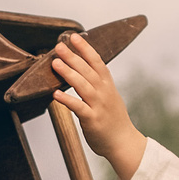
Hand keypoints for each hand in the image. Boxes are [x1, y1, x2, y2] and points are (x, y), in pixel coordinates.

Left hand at [49, 32, 145, 179]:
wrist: (123, 143)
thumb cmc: (113, 121)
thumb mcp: (109, 97)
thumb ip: (97, 85)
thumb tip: (82, 71)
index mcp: (108, 86)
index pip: (97, 62)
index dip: (86, 48)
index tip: (74, 36)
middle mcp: (104, 93)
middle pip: (88, 71)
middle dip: (73, 56)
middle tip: (59, 45)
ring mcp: (99, 106)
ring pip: (83, 86)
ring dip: (69, 73)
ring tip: (55, 63)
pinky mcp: (92, 120)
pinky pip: (78, 108)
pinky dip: (67, 100)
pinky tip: (55, 94)